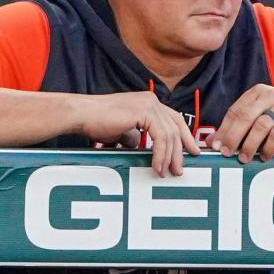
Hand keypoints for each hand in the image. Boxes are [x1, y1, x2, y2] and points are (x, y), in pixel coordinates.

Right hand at [77, 92, 200, 176]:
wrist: (82, 115)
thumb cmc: (96, 121)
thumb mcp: (122, 130)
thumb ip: (134, 135)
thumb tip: (139, 146)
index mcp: (148, 102)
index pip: (174, 119)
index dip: (184, 137)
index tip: (191, 152)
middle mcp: (152, 100)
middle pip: (176, 127)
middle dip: (180, 150)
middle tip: (180, 169)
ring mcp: (149, 104)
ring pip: (170, 134)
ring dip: (170, 156)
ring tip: (166, 172)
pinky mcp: (144, 112)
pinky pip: (161, 137)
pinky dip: (160, 154)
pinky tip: (157, 166)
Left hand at [206, 84, 273, 161]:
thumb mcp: (261, 119)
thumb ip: (238, 127)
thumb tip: (211, 142)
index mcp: (258, 93)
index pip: (235, 110)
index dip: (223, 129)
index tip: (215, 146)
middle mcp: (270, 95)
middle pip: (245, 117)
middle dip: (232, 137)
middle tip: (226, 153)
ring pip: (260, 126)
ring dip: (250, 145)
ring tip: (244, 159)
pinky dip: (268, 148)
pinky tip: (265, 157)